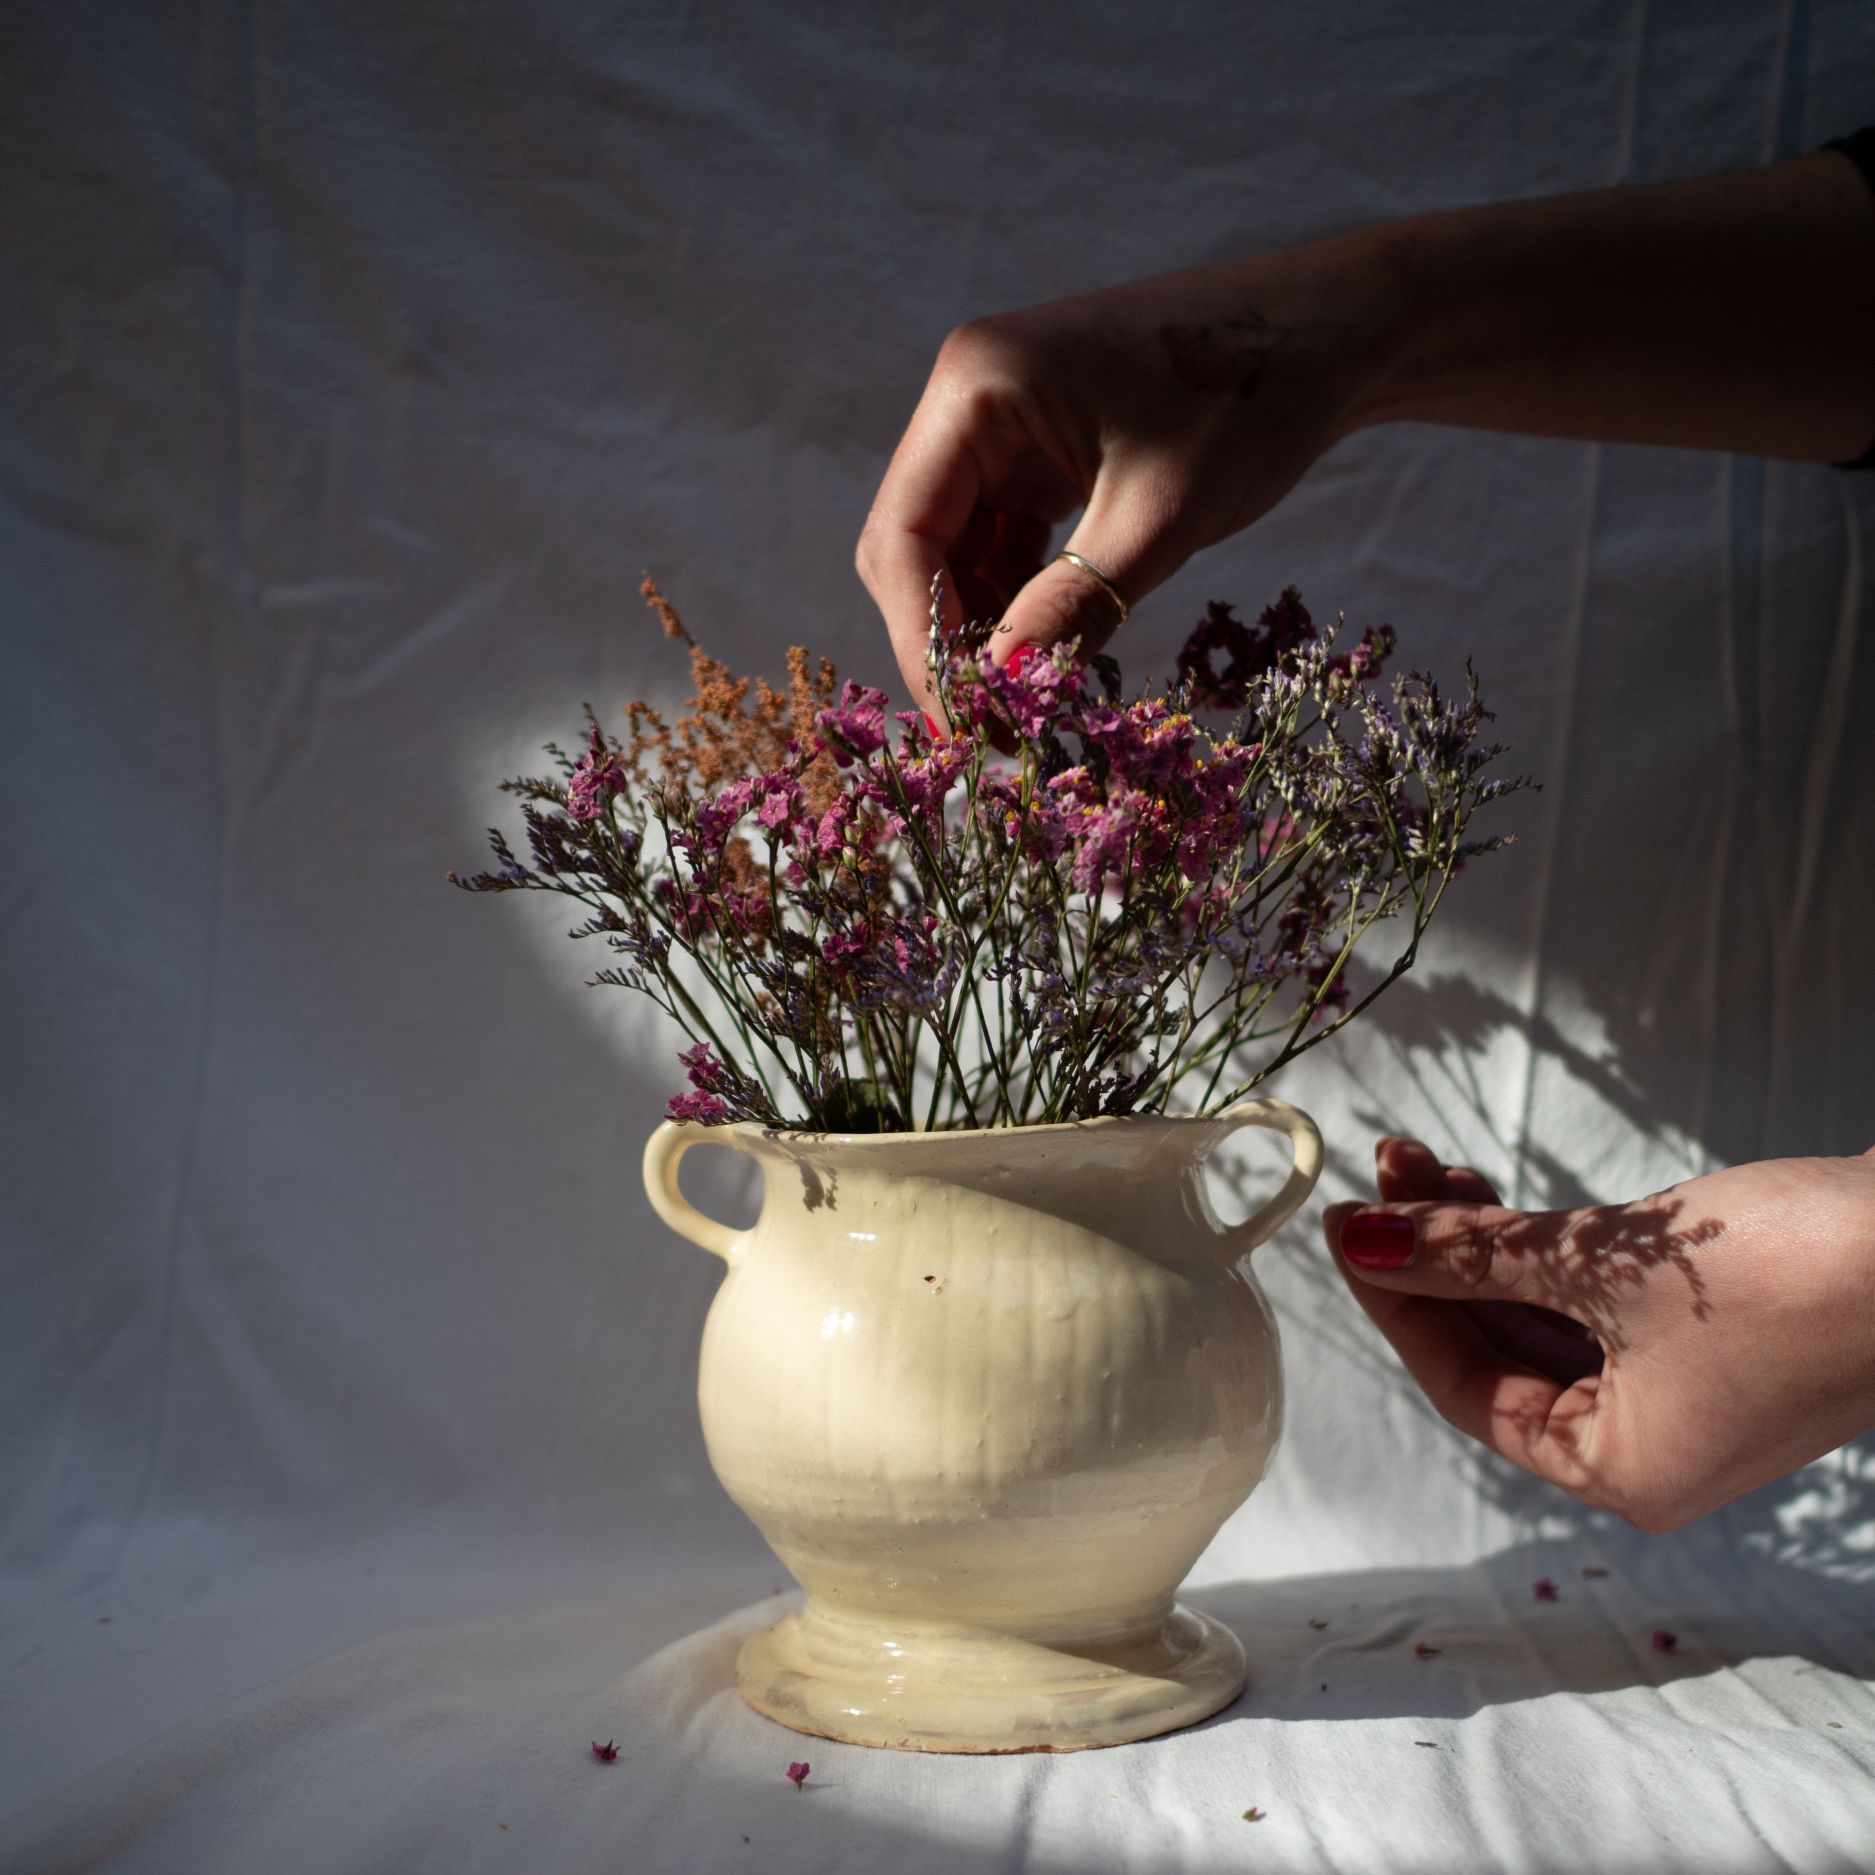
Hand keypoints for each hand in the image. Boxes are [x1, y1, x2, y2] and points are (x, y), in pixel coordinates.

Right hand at [855, 244, 1384, 706]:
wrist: (1336, 332)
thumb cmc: (1254, 396)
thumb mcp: (1162, 518)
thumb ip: (1073, 607)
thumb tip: (1001, 698)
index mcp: (976, 386)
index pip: (905, 537)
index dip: (923, 641)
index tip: (964, 725)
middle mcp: (970, 398)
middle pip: (916, 546)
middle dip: (949, 640)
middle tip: (995, 728)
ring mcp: (1004, 421)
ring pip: (957, 551)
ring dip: (983, 627)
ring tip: (1026, 702)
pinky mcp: (1040, 446)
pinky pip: (1002, 537)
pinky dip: (1018, 599)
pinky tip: (1050, 651)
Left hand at [1324, 1136, 1874, 1530]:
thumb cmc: (1784, 1277)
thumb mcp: (1599, 1265)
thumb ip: (1472, 1256)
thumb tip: (1367, 1243)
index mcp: (1623, 1470)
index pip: (1466, 1389)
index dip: (1398, 1303)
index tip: (1345, 1228)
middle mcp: (1648, 1445)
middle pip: (1497, 1349)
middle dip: (1435, 1256)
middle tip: (1381, 1176)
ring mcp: (1683, 1389)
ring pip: (1540, 1314)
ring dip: (1480, 1238)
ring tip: (1418, 1161)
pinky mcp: (1709, 1332)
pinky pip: (1591, 1297)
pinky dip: (1538, 1244)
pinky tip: (1482, 1187)